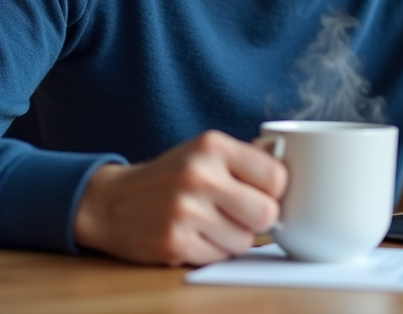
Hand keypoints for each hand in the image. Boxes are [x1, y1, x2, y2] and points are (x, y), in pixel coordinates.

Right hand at [73, 130, 286, 265]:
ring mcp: (186, 211)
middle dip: (260, 219)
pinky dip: (213, 251)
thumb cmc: (170, 177)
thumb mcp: (204, 152)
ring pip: (245, 241)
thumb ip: (247, 157)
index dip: (275, 190)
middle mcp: (199, 175)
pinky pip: (220, 257)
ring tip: (211, 223)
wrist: (112, 202)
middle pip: (267, 213)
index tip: (262, 192)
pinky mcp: (175, 242)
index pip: (277, 176)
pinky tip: (195, 236)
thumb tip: (290, 158)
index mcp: (212, 146)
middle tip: (241, 213)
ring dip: (235, 238)